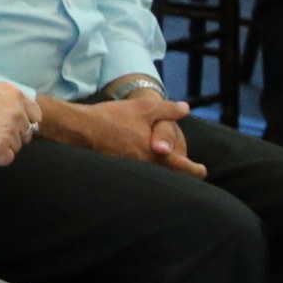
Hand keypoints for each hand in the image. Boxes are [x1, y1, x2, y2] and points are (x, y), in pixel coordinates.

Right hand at [0, 79, 34, 165]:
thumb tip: (14, 119)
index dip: (23, 123)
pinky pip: (6, 159)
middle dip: (11, 136)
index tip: (11, 126)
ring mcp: (9, 130)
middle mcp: (16, 112)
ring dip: (1, 146)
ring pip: (15, 147)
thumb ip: (4, 103)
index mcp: (14, 95)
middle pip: (26, 134)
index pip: (35, 115)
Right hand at [48, 92, 205, 178]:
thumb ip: (168, 109)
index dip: (196, 170)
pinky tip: (138, 164)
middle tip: (186, 171)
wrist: (80, 129)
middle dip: (178, 174)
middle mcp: (145, 167)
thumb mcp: (144, 107)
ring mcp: (129, 170)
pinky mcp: (115, 169)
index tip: (202, 170)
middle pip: (168, 176)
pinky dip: (142, 171)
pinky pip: (135, 174)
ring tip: (164, 168)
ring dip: (159, 172)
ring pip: (151, 175)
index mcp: (156, 154)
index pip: (183, 167)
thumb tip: (186, 108)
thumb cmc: (114, 117)